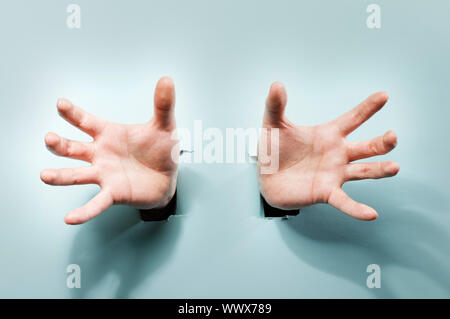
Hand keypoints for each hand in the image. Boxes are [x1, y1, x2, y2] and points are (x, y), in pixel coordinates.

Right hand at [40, 77, 177, 224]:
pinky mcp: (113, 193)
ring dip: (60, 176)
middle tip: (49, 139)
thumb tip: (167, 79)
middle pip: (73, 148)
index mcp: (110, 135)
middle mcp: (101, 154)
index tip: (60, 104)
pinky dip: (83, 211)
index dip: (73, 114)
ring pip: (77, 174)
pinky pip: (95, 203)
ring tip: (45, 175)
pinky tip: (70, 218)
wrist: (169, 178)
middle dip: (60, 144)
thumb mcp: (165, 126)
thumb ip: (163, 104)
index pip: (86, 122)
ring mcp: (104, 174)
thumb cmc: (161, 151)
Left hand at [258, 82, 398, 219]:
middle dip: (382, 142)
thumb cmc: (273, 151)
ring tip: (394, 167)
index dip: (367, 108)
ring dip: (379, 170)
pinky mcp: (326, 192)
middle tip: (392, 136)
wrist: (265, 178)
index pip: (352, 119)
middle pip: (367, 147)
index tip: (384, 96)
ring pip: (363, 171)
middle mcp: (337, 154)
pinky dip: (357, 208)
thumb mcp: (272, 126)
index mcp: (328, 135)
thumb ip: (275, 105)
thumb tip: (277, 84)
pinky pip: (344, 201)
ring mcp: (334, 174)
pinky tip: (370, 214)